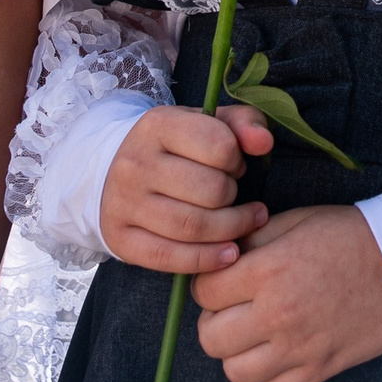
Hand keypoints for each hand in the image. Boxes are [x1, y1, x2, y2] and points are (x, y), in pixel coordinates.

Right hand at [99, 103, 273, 273]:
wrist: (117, 171)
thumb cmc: (176, 147)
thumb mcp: (208, 122)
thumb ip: (244, 123)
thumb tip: (264, 141)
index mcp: (157, 125)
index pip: (219, 146)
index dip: (237, 159)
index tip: (234, 165)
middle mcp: (134, 163)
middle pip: (211, 190)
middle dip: (234, 195)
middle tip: (234, 194)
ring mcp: (123, 202)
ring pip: (193, 227)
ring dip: (231, 229)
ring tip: (245, 222)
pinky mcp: (120, 238)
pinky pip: (169, 257)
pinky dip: (206, 259)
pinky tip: (229, 253)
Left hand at [192, 204, 381, 381]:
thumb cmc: (350, 236)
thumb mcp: (296, 220)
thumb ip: (252, 238)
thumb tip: (221, 253)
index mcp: (267, 271)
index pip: (204, 291)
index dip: (209, 283)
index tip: (224, 279)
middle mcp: (277, 314)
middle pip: (210, 337)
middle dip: (216, 320)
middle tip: (235, 307)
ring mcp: (299, 348)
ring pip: (235, 372)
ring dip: (238, 353)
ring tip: (255, 333)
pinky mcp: (320, 369)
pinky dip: (269, 378)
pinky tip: (279, 354)